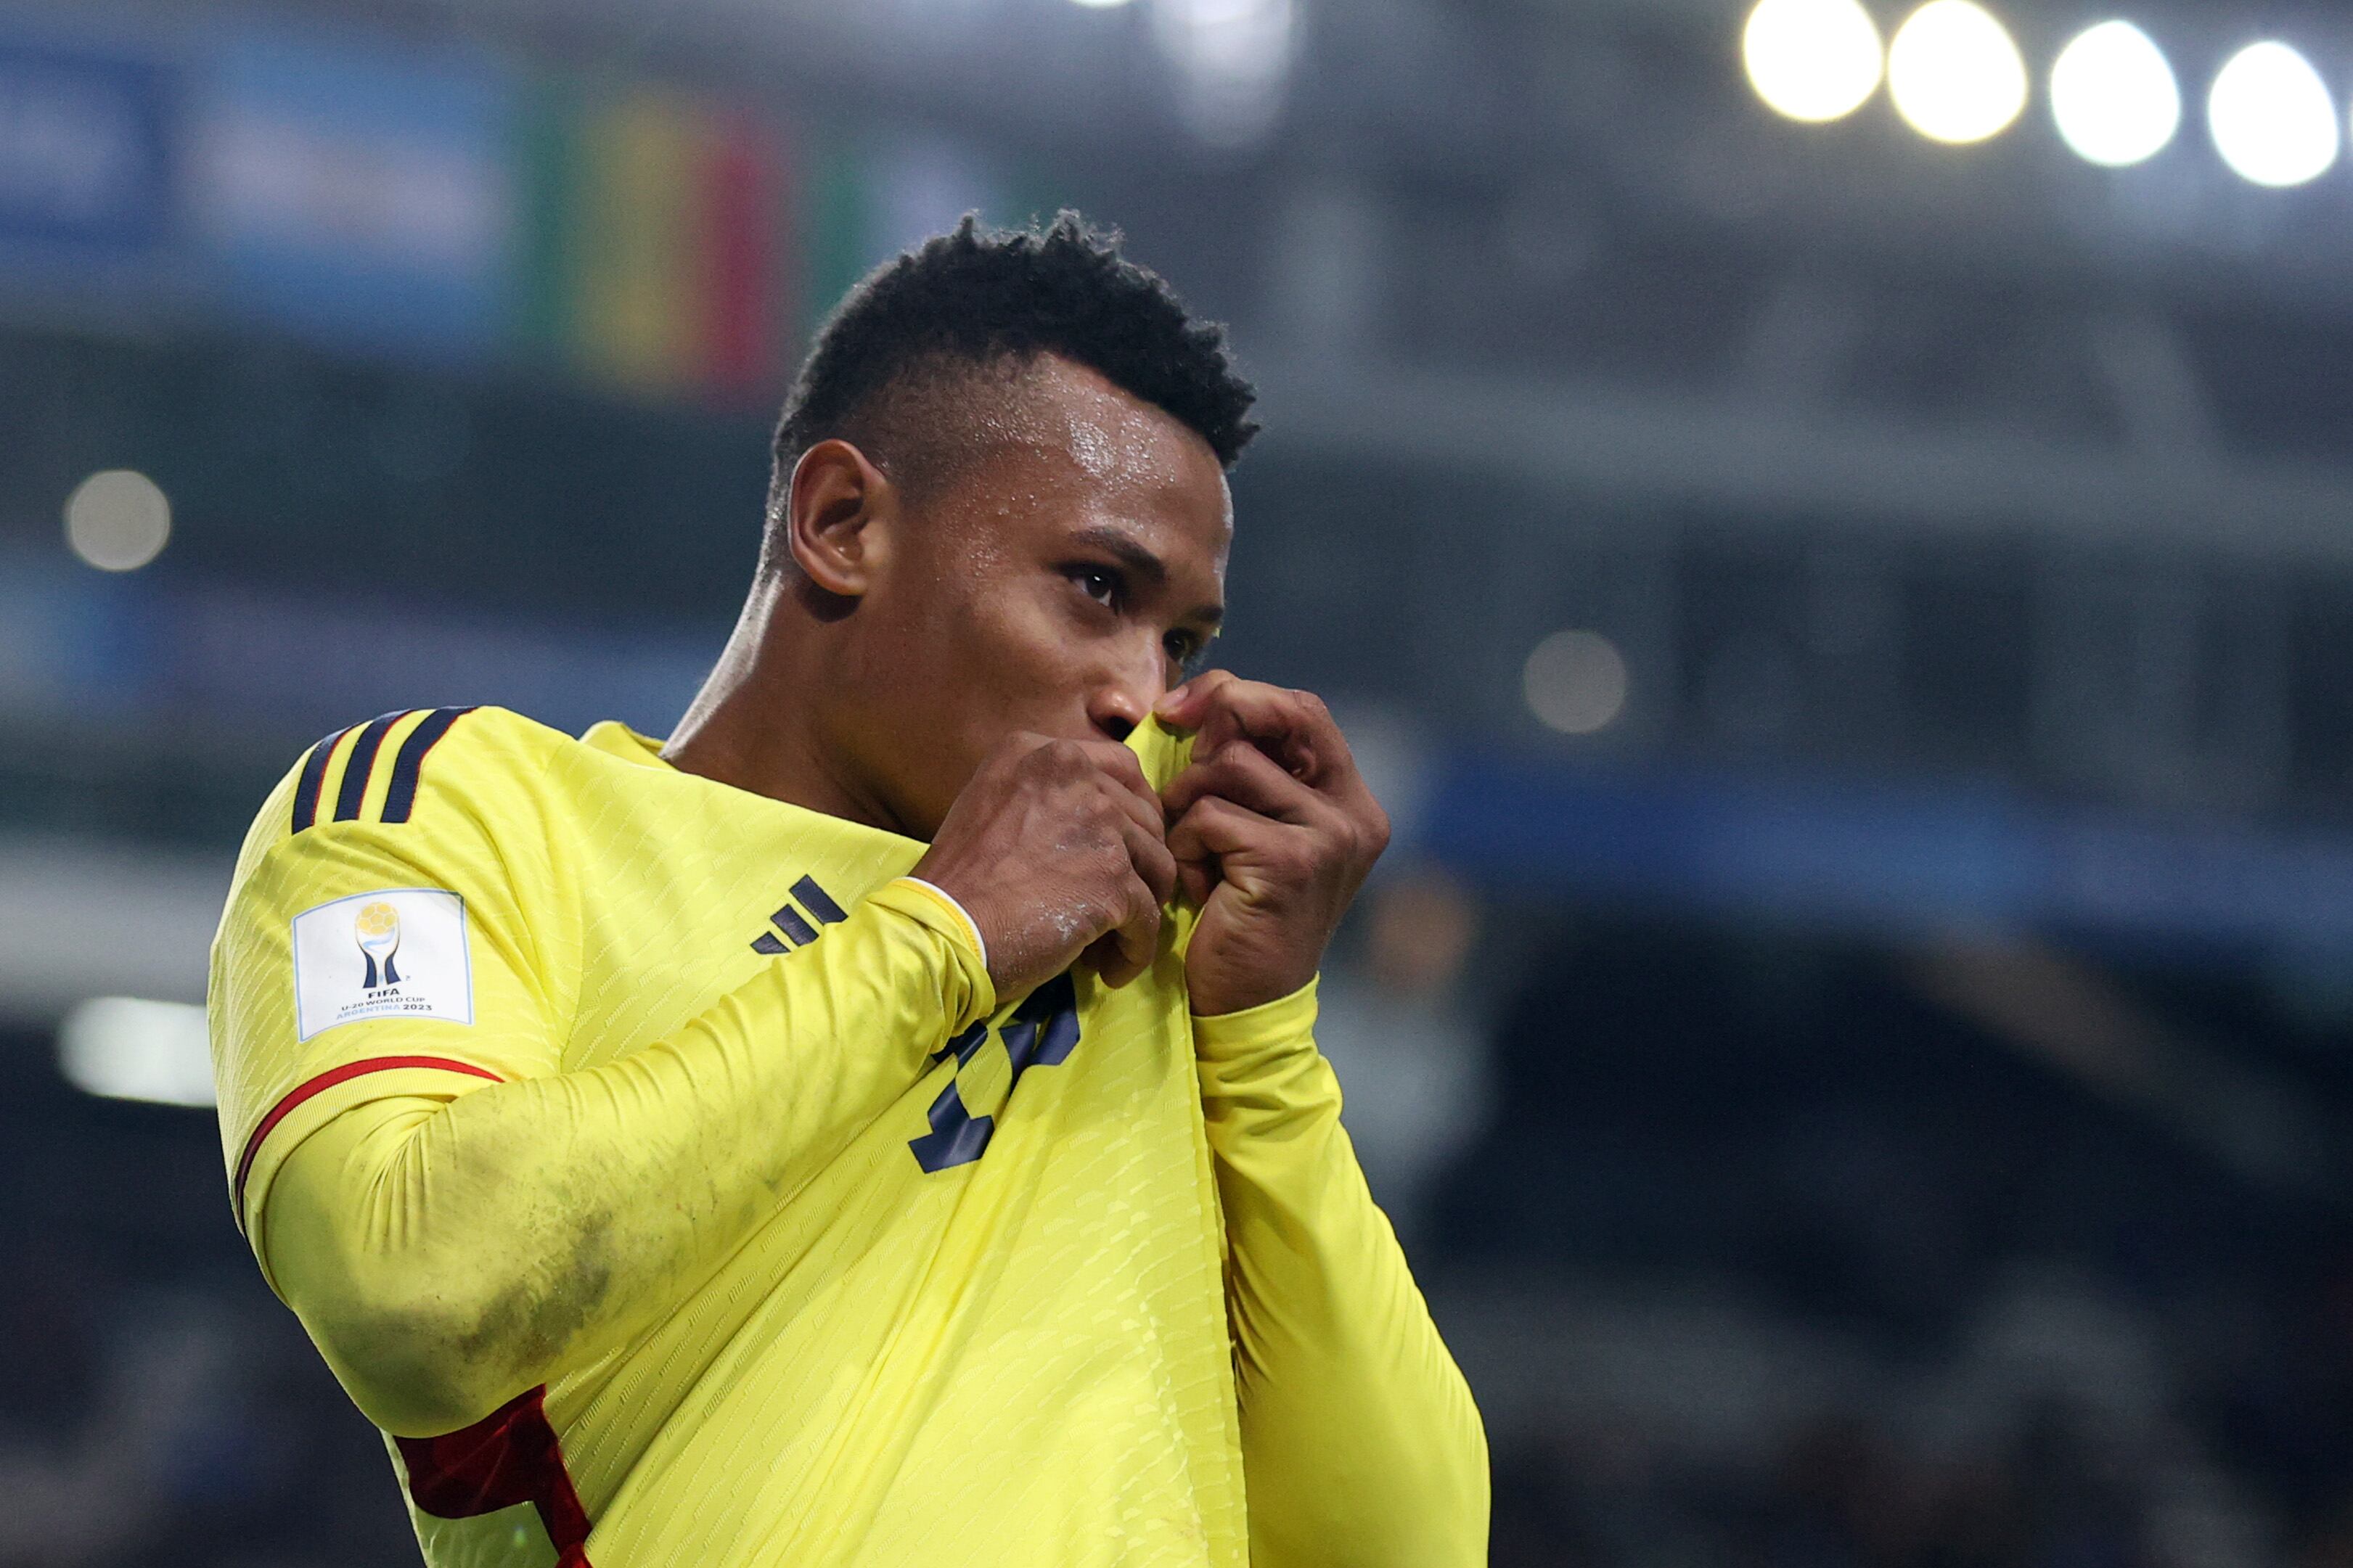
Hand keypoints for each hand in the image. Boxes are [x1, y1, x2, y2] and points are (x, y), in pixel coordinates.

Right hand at [911, 733, 1177, 998]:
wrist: (940, 930)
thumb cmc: (960, 881)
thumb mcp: (995, 806)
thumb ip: (1049, 799)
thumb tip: (1107, 825)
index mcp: (1043, 752)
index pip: (1121, 769)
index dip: (1132, 813)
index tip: (1123, 850)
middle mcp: (1075, 774)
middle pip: (1146, 819)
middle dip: (1140, 864)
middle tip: (1117, 904)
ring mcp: (1099, 824)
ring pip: (1157, 867)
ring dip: (1141, 908)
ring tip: (1110, 941)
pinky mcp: (1113, 879)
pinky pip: (1149, 919)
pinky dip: (1135, 950)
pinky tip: (1110, 970)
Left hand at [1157, 673, 1390, 1016]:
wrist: (1242, 1004)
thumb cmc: (1233, 912)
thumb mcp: (1246, 827)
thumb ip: (1241, 768)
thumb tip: (1191, 704)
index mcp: (1348, 797)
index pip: (1301, 707)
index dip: (1237, 694)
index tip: (1178, 711)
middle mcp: (1352, 812)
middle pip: (1274, 716)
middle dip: (1211, 732)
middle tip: (1181, 781)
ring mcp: (1329, 836)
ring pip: (1230, 765)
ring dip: (1188, 805)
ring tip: (1195, 854)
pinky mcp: (1291, 862)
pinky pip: (1209, 815)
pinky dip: (1185, 846)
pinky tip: (1198, 887)